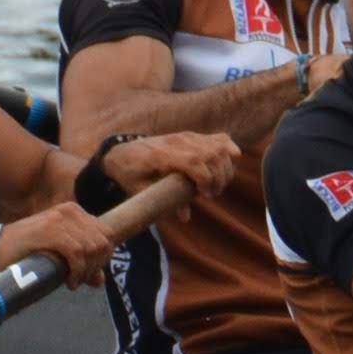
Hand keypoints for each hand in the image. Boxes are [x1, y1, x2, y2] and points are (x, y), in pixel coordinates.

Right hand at [0, 203, 118, 285]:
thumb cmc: (27, 252)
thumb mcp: (59, 255)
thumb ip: (82, 264)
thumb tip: (101, 281)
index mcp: (74, 212)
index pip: (107, 234)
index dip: (102, 258)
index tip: (88, 273)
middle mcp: (70, 211)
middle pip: (103, 242)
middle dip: (96, 265)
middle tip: (80, 279)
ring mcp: (60, 219)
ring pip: (92, 248)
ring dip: (86, 271)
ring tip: (72, 281)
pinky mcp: (51, 231)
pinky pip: (78, 254)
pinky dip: (77, 272)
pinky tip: (68, 281)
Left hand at [92, 129, 243, 204]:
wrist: (122, 153)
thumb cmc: (130, 175)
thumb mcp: (141, 192)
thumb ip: (163, 203)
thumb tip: (186, 217)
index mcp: (161, 156)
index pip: (194, 161)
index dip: (206, 178)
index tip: (205, 195)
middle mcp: (176, 143)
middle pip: (212, 154)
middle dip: (220, 177)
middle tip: (212, 195)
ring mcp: (185, 137)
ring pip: (219, 146)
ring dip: (226, 168)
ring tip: (218, 185)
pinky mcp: (192, 136)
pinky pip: (219, 138)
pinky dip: (229, 150)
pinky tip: (230, 163)